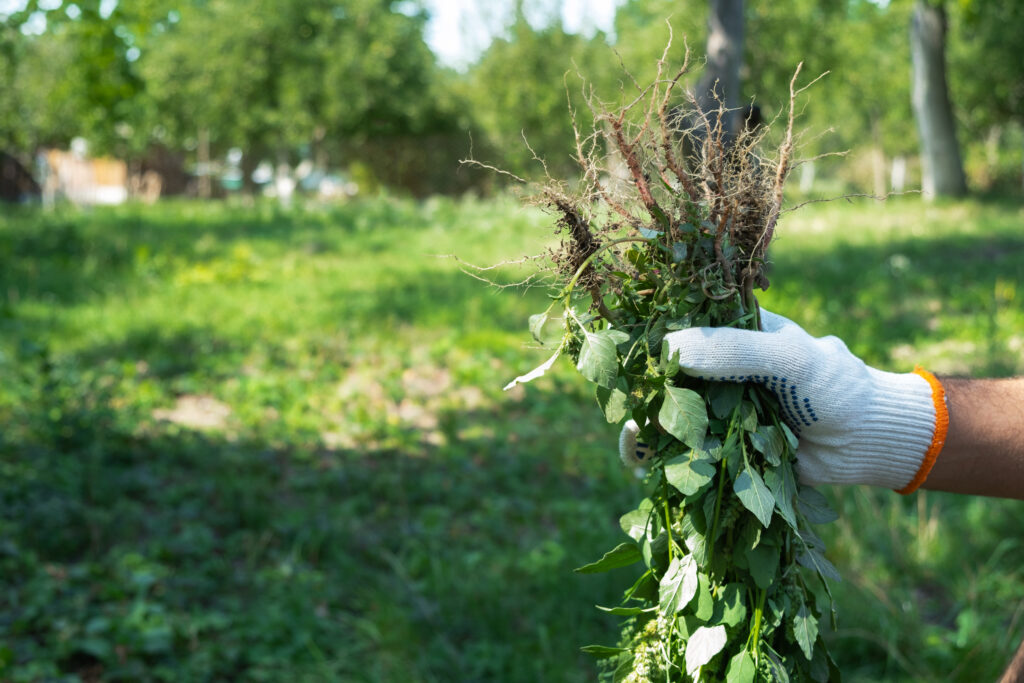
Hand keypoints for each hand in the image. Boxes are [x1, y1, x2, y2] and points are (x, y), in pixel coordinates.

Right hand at [619, 310, 945, 491]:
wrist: (870, 443)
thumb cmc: (836, 386)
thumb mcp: (789, 357)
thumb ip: (735, 350)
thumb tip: (670, 348)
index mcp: (736, 334)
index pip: (683, 328)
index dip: (651, 337)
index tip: (622, 347)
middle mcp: (722, 370)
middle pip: (667, 375)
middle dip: (640, 386)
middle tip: (618, 396)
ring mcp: (721, 410)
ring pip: (671, 414)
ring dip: (646, 422)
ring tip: (630, 431)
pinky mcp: (725, 447)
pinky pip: (686, 450)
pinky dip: (663, 456)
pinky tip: (643, 458)